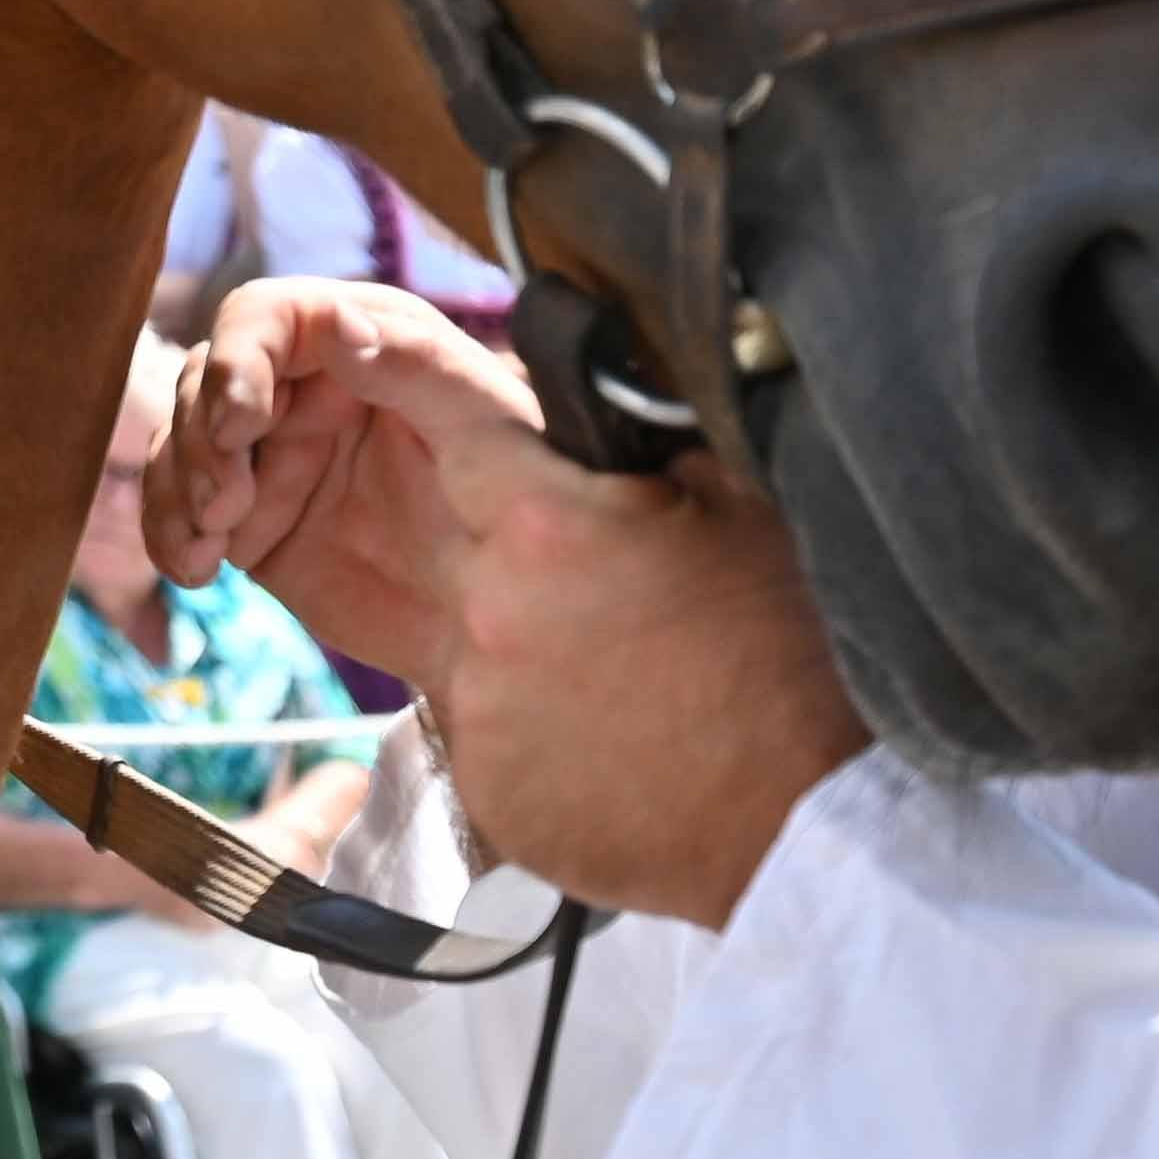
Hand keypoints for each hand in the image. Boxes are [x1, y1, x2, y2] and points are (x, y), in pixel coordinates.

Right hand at [146, 274, 522, 690]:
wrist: (524, 621)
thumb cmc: (532, 505)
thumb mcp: (489, 427)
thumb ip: (418, 366)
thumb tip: (338, 323)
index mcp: (361, 339)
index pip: (263, 317)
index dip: (235, 362)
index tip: (239, 426)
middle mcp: (305, 385)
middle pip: (205, 379)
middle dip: (200, 439)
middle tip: (226, 506)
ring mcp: (273, 453)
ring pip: (181, 441)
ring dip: (175, 488)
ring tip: (209, 545)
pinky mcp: (252, 518)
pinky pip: (180, 509)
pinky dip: (169, 535)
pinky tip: (194, 570)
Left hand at [157, 285, 867, 922]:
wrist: (823, 827)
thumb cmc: (793, 657)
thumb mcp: (727, 506)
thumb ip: (637, 443)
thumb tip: (601, 392)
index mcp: (541, 520)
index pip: (431, 406)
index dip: (384, 361)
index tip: (335, 331)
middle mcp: (486, 607)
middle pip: (431, 535)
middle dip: (474, 539)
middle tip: (571, 581)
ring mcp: (480, 706)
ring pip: (465, 645)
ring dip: (524, 651)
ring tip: (630, 686)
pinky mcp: (490, 790)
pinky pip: (489, 735)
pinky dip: (537, 732)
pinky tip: (619, 745)